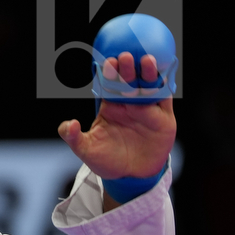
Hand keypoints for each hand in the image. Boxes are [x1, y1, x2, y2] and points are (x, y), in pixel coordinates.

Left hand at [57, 52, 175, 179]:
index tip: (107, 62)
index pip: (109, 85)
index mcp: (110, 106)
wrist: (131, 176)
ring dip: (148, 73)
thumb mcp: (86, 151)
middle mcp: (129, 104)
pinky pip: (166, 99)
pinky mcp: (163, 118)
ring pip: (149, 86)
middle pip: (129, 82)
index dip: (109, 74)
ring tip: (146, 60)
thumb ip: (74, 138)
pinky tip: (165, 75)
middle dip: (127, 69)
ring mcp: (147, 109)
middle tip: (124, 57)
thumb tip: (69, 124)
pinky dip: (166, 87)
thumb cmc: (106, 160)